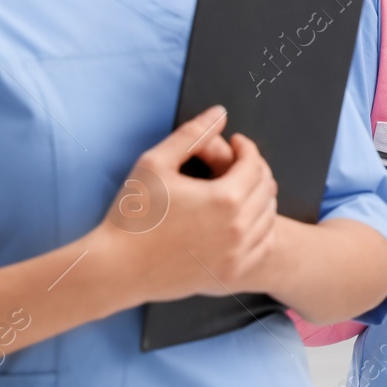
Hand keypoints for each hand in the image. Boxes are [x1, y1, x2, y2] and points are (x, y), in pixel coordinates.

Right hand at [94, 106, 280, 302]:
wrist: (116, 269)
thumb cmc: (132, 215)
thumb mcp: (156, 163)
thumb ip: (192, 134)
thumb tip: (220, 113)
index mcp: (225, 198)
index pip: (254, 163)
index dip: (247, 147)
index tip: (235, 142)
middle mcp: (239, 227)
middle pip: (267, 188)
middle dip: (256, 169)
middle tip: (238, 163)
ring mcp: (238, 254)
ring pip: (269, 216)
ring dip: (260, 197)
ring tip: (239, 188)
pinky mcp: (232, 273)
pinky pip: (264, 244)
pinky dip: (261, 228)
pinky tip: (241, 220)